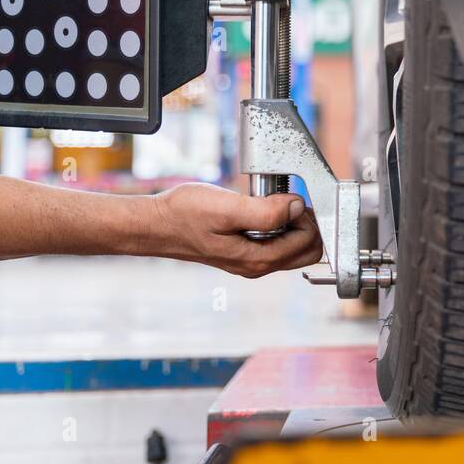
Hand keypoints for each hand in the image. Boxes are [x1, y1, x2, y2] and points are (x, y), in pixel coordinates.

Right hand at [145, 183, 322, 277]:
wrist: (156, 225)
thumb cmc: (184, 215)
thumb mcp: (226, 208)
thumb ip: (265, 212)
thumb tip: (297, 207)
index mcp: (257, 260)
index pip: (308, 244)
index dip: (307, 217)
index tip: (290, 198)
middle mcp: (257, 266)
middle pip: (306, 252)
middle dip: (307, 224)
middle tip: (287, 200)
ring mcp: (251, 261)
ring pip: (293, 247)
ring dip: (294, 223)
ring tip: (273, 202)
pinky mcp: (244, 252)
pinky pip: (277, 242)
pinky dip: (280, 225)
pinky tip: (262, 208)